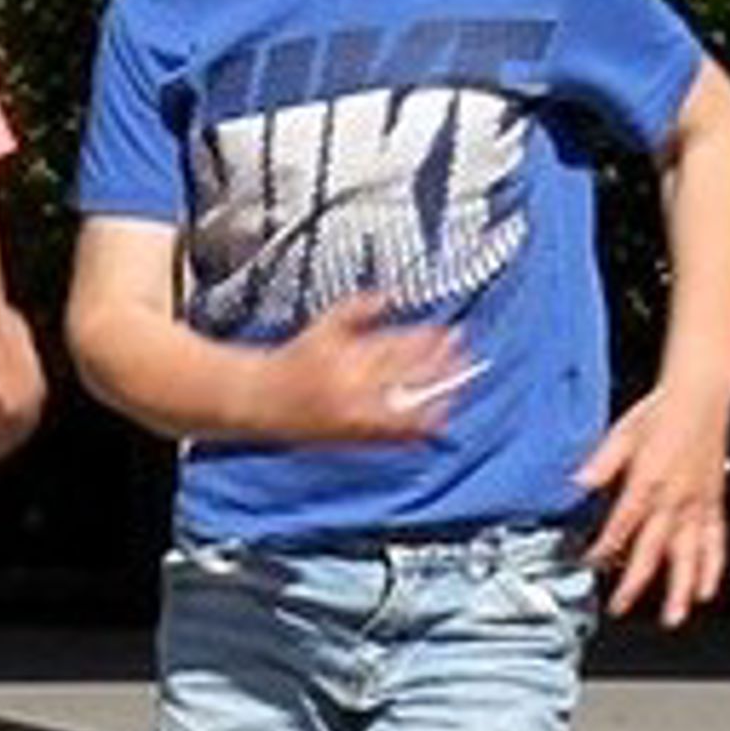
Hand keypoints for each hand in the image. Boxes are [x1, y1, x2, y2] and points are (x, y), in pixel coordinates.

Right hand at [268, 293, 474, 444]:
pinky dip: (418, 428)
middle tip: (466, 355)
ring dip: (435, 394)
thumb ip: (358, 308)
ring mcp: (355, 412)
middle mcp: (352, 383)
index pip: (398, 344)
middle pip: (406, 372)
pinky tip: (439, 420)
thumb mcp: (324, 325)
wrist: (263, 400)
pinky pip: (393, 434)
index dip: (429, 340)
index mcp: (346, 353)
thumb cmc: (294, 361)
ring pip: (403, 403)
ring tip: (458, 385)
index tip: (452, 333)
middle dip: (440, 364)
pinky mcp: (355, 436)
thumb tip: (390, 294)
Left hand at [576, 385, 729, 626]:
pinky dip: (712, 567)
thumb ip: (601, 463)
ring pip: (690, 554)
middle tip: (620, 606)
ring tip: (674, 616)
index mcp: (649, 480)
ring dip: (681, 587)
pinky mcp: (712, 502)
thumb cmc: (662, 410)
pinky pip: (715, 540)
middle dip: (635, 581)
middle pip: (654, 549)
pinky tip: (706, 589)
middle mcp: (675, 497)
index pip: (622, 524)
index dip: (604, 547)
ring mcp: (697, 503)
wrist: (702, 395)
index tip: (590, 562)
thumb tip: (576, 481)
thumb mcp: (623, 432)